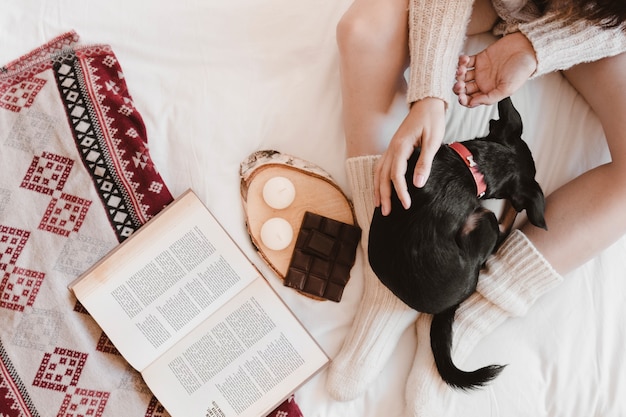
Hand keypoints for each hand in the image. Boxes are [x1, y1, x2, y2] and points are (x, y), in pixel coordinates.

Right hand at [374, 97, 445, 215]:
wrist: (427, 103)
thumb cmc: (432, 120)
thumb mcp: (433, 142)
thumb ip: (425, 163)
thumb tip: (418, 184)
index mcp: (401, 146)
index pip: (396, 174)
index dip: (400, 191)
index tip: (406, 204)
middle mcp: (392, 148)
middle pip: (382, 176)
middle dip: (384, 195)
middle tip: (386, 213)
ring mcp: (390, 147)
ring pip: (378, 171)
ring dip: (377, 188)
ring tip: (378, 204)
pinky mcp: (393, 147)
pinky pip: (381, 165)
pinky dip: (378, 178)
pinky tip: (379, 187)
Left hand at [454, 32, 537, 106]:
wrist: (527, 50)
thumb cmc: (521, 71)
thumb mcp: (507, 89)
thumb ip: (490, 98)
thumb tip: (472, 103)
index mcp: (488, 92)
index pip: (470, 100)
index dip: (463, 100)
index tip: (461, 97)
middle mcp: (483, 83)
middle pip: (464, 89)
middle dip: (458, 88)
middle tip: (460, 84)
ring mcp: (480, 71)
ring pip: (463, 75)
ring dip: (459, 74)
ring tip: (462, 69)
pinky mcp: (480, 58)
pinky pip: (466, 62)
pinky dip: (462, 61)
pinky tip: (465, 59)